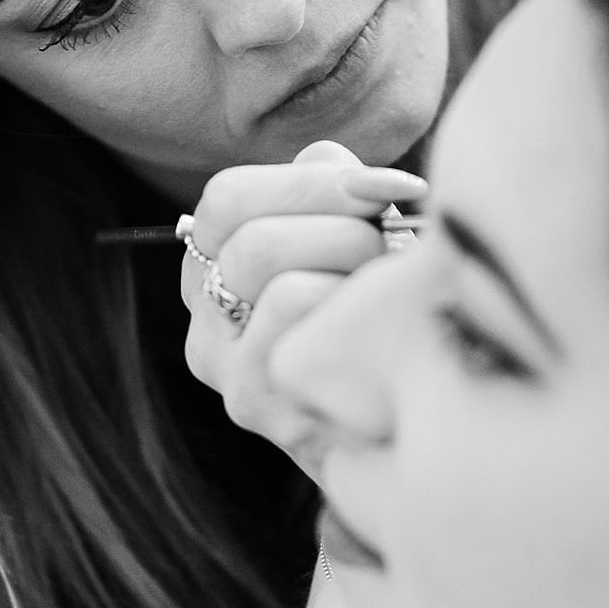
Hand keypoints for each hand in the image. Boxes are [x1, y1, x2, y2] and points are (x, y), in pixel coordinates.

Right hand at [179, 139, 425, 476]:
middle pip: (256, 239)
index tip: (387, 189)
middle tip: (390, 258)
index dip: (312, 181)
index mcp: (211, 267)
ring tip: (386, 298)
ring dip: (355, 278)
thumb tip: (351, 171)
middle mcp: (202, 321)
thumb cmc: (379, 323)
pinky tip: (380, 338)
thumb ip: (335, 188)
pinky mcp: (257, 407)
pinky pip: (305, 328)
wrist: (405, 436)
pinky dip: (354, 319)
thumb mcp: (350, 241)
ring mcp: (225, 371)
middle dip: (345, 232)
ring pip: (281, 284)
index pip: (227, 197)